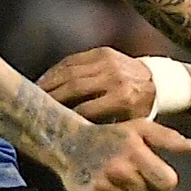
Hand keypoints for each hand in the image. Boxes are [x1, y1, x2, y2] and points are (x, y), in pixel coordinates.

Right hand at [39, 47, 153, 122]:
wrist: (157, 82)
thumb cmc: (138, 110)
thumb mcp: (128, 125)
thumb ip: (104, 130)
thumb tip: (71, 138)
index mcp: (123, 98)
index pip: (85, 110)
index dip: (64, 118)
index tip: (48, 125)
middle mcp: (114, 78)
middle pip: (73, 88)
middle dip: (50, 99)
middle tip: (33, 109)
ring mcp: (108, 62)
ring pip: (69, 72)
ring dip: (48, 83)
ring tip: (33, 95)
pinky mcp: (102, 52)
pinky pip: (72, 61)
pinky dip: (55, 71)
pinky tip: (44, 81)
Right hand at [56, 118, 190, 190]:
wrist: (70, 143)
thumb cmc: (110, 135)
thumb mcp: (140, 128)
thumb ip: (168, 138)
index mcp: (135, 153)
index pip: (167, 182)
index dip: (163, 178)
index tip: (152, 169)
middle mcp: (119, 171)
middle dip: (146, 186)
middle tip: (130, 171)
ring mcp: (103, 186)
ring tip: (118, 177)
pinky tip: (107, 185)